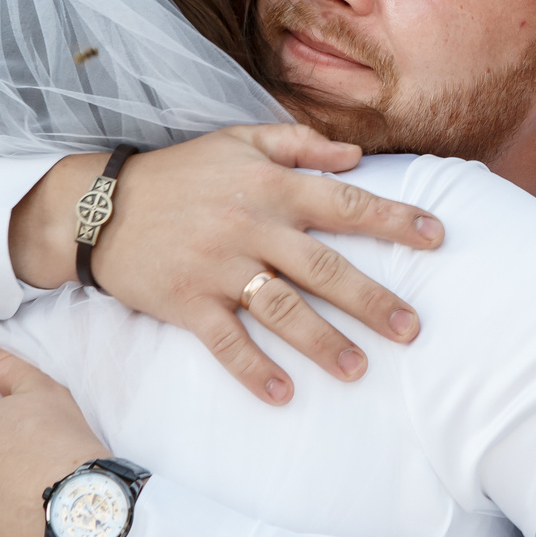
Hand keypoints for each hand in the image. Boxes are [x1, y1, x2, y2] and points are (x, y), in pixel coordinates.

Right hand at [22, 125, 443, 406]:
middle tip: (412, 328)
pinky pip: (227, 342)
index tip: (437, 237)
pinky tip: (284, 395)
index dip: (393, 221)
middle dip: (372, 299)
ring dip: (323, 342)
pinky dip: (255, 370)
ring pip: (282, 309)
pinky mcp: (188, 303)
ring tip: (359, 369)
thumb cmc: (178, 174)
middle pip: (324, 267)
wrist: (99, 206)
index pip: (345, 203)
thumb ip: (298, 144)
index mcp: (270, 187)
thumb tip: (354, 154)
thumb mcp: (237, 141)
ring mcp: (219, 268)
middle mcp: (251, 227)